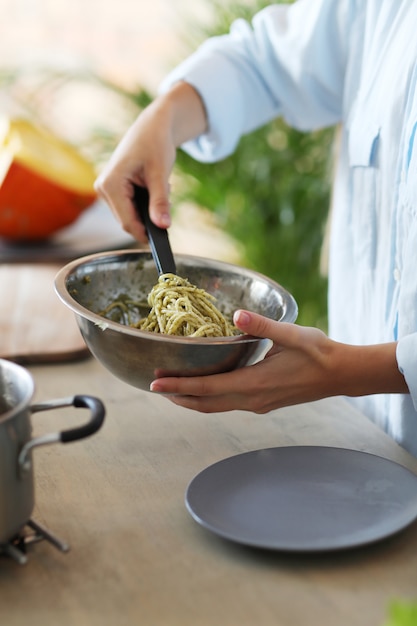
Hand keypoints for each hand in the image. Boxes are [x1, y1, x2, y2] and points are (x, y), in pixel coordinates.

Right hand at [95, 82, 207, 240]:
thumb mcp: (160, 174)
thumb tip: (163, 226)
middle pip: (128, 220)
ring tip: (161, 186)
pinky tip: (154, 186)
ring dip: (149, 208)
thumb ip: (160, 202)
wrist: (152, 127)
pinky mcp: (112, 190)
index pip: (127, 222)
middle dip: (150, 216)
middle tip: (167, 195)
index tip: (163, 243)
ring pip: (130, 215)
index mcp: (110, 184)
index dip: (145, 234)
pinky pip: (130, 207)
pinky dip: (145, 202)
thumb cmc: (155, 144)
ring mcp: (105, 190)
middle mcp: (102, 188)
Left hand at [150, 310, 407, 412]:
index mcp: (254, 384)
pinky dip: (209, 399)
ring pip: (216, 407)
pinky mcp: (264, 403)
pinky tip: (206, 388)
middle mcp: (252, 400)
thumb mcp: (291, 335)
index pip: (206, 389)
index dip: (178, 387)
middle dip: (178, 397)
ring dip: (192, 400)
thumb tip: (238, 315)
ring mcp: (258, 404)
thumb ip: (262, 325)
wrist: (341, 374)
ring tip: (173, 390)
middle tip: (156, 386)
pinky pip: (228, 404)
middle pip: (205, 404)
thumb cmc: (318, 353)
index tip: (155, 384)